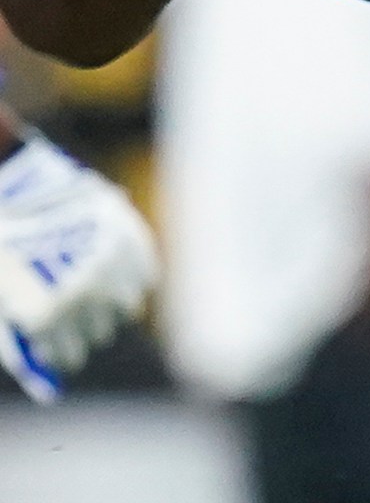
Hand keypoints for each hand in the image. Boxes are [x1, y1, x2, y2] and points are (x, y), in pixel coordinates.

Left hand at [0, 136, 157, 401]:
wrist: (15, 185)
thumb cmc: (5, 250)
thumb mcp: (4, 301)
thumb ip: (22, 346)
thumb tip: (50, 392)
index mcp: (46, 314)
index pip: (69, 356)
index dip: (61, 353)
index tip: (58, 347)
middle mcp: (83, 293)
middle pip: (99, 334)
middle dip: (83, 328)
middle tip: (70, 313)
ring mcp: (111, 264)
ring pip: (125, 308)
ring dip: (107, 304)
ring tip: (89, 288)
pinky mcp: (131, 238)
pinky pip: (146, 276)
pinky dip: (131, 277)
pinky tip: (109, 269)